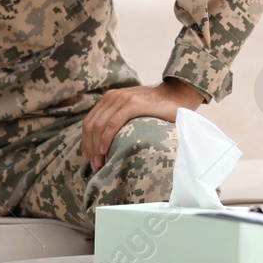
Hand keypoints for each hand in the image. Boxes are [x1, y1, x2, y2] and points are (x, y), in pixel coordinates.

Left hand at [81, 79, 202, 172]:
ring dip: (95, 147)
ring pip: (99, 125)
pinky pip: (113, 123)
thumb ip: (119, 120)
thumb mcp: (132, 112)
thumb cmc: (156, 109)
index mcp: (109, 99)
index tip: (87, 159)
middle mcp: (112, 97)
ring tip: (99, 163)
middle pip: (91, 125)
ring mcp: (122, 99)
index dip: (85, 142)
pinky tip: (104, 150)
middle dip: (89, 147)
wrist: (177, 96)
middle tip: (93, 166)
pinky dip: (106, 138)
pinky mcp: (133, 104)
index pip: (89, 122)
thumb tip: (105, 144)